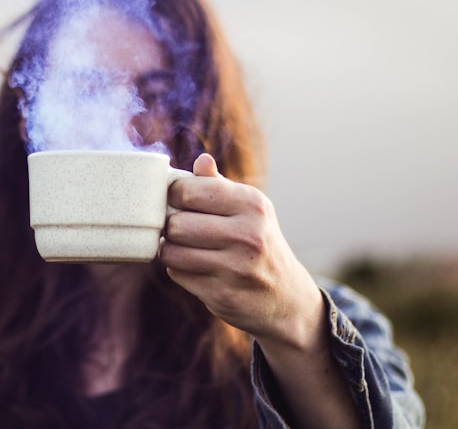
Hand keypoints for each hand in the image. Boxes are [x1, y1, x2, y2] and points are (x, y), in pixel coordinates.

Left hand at [160, 153, 322, 347]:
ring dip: (171, 250)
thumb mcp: (249, 209)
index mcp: (252, 204)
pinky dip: (179, 270)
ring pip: (171, 252)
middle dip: (171, 226)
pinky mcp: (223, 296)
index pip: (189, 191)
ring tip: (184, 247)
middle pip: (176, 224)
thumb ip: (219, 185)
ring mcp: (236, 268)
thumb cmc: (258, 241)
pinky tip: (196, 268)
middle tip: (180, 228)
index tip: (178, 201)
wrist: (286, 296)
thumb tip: (201, 160)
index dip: (174, 195)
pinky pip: (177, 275)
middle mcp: (248, 235)